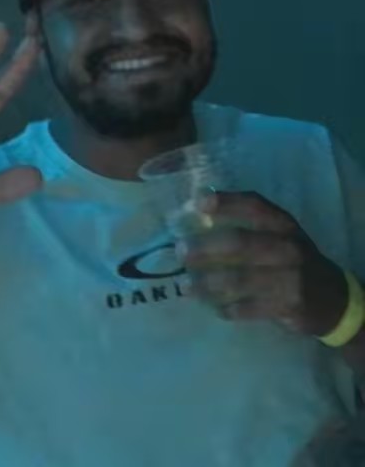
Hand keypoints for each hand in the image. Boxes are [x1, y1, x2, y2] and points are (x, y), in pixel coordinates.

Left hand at [183, 192, 347, 335]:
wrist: (331, 297)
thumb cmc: (291, 258)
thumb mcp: (278, 234)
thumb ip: (246, 223)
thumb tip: (196, 212)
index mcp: (283, 224)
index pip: (254, 206)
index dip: (227, 202)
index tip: (198, 202)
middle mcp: (287, 247)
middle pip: (240, 243)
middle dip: (205, 247)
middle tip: (179, 251)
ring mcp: (289, 278)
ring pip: (239, 279)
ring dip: (207, 283)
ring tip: (185, 285)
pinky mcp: (288, 306)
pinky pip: (248, 308)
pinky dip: (228, 309)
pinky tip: (214, 308)